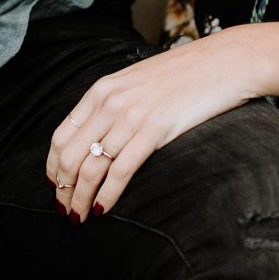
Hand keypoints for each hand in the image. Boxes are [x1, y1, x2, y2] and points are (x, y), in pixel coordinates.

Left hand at [46, 28, 262, 221]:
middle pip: (69, 156)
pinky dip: (107, 195)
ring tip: (79, 218)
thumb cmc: (186, 75)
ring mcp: (131, 116)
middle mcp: (110, 103)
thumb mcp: (138, 82)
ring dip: (80, 198)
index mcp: (101, 90)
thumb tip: (98, 137)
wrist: (226, 62)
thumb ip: (115, 104)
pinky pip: (120, 171)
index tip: (55, 186)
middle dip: (62, 189)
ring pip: (91, 167)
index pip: (60, 136)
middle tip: (64, 211)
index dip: (52, 167)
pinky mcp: (154, 130)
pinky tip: (103, 209)